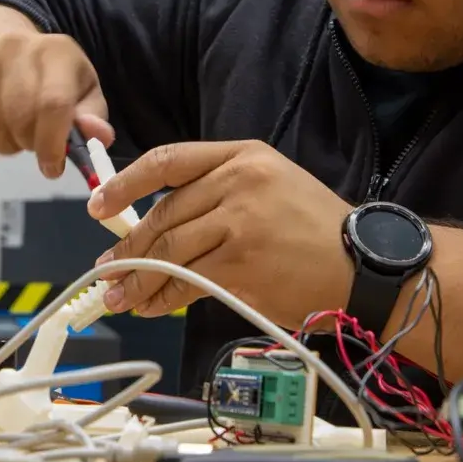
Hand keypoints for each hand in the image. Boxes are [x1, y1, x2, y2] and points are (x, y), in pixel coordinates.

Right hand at [0, 31, 113, 176]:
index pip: (53, 104)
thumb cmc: (52, 80)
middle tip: (34, 144)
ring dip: (7, 147)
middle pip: (19, 119)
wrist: (1, 52)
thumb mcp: (82, 93)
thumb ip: (93, 118)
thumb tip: (97, 136)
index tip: (53, 166)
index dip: (53, 144)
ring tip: (15, 133)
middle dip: (29, 144)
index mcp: (56, 50)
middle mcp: (13, 48)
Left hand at [89, 140, 354, 326]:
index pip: (168, 160)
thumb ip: (214, 196)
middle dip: (128, 246)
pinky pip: (186, 281)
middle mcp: (238, 180)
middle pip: (163, 213)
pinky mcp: (241, 263)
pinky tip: (151, 307)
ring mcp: (239, 221)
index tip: (98, 205)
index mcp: (241, 155)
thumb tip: (152, 227)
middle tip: (106, 269)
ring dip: (137, 278)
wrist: (364, 266)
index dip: (126, 184)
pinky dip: (162, 297)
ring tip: (118, 297)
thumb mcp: (268, 188)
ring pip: (169, 251)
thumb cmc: (313, 231)